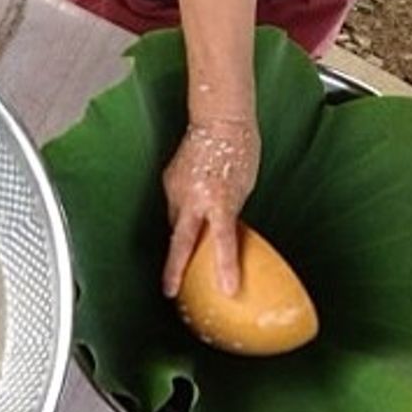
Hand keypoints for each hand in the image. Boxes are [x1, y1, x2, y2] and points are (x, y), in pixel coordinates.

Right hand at [161, 117, 260, 296]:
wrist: (219, 119)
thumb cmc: (240, 150)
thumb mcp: (243, 189)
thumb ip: (228, 214)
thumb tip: (219, 234)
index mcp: (220, 200)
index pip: (223, 241)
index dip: (225, 267)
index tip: (227, 289)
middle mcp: (194, 198)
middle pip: (181, 243)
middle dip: (173, 269)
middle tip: (169, 292)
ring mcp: (177, 191)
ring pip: (175, 225)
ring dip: (180, 238)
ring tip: (182, 250)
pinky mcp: (168, 182)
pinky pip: (172, 207)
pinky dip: (180, 214)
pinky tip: (188, 210)